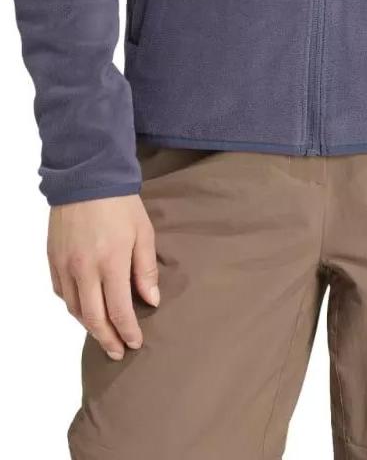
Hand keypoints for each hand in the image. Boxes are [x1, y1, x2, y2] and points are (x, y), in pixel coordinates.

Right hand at [47, 194, 159, 359]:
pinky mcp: (53, 258)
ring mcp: (65, 265)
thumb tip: (151, 300)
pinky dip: (73, 306)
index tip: (135, 343)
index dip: (127, 331)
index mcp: (110, 262)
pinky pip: (61, 292)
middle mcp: (84, 269)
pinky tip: (83, 308)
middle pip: (93, 318)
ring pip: (74, 309)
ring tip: (103, 334)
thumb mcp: (143, 232)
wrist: (86, 176)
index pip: (118, 311)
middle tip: (117, 352)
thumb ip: (145, 269)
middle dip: (107, 339)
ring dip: (89, 326)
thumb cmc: (120, 203)